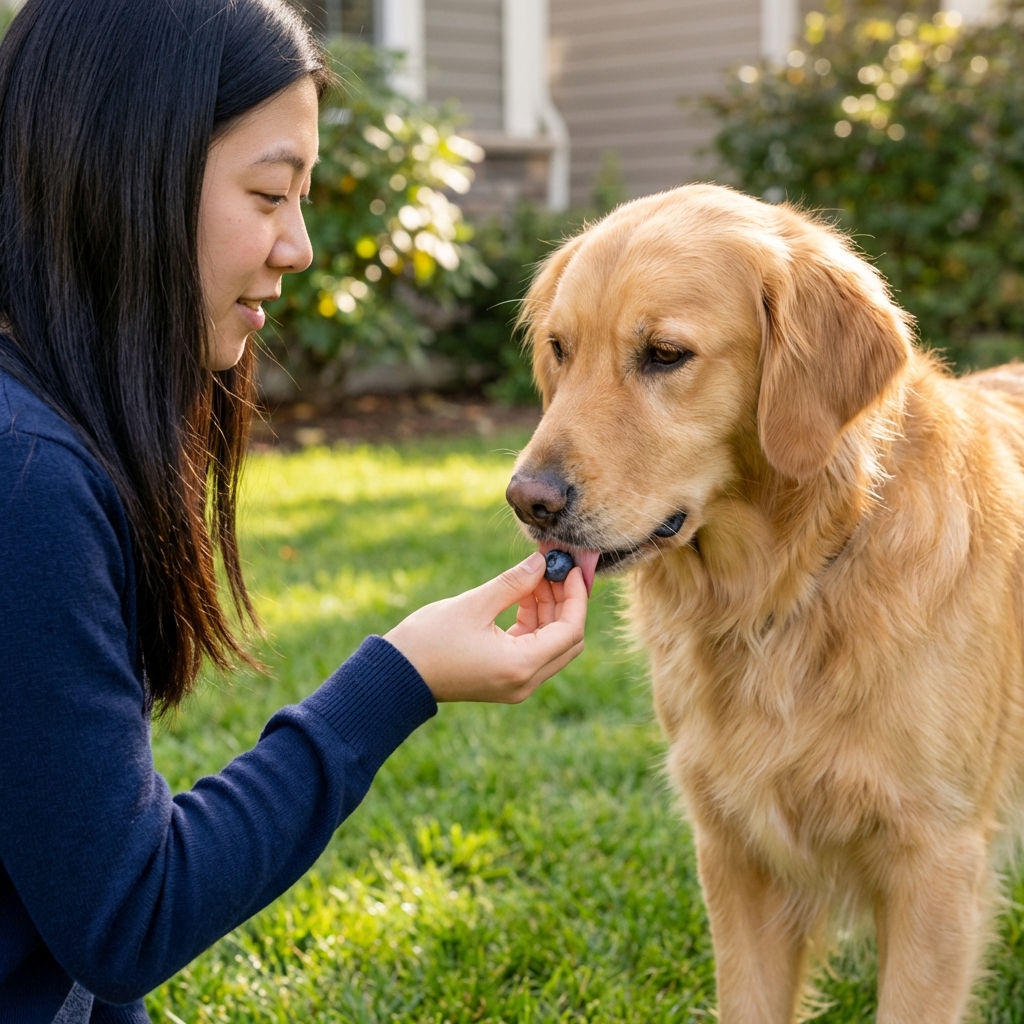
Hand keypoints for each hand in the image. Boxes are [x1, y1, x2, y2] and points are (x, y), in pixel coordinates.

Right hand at [384, 552, 587, 703]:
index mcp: (520, 665)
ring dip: (549, 609)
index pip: (570, 631)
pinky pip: (532, 648)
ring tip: (535, 575)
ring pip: (551, 643)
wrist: (396, 675)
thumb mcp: (474, 605)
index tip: (571, 567)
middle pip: (567, 640)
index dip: (576, 596)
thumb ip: (513, 583)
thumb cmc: (429, 640)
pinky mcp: (505, 678)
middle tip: (558, 568)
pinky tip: (523, 594)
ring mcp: (516, 683)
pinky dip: (533, 621)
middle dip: (566, 602)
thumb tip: (542, 562)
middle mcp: (525, 681)